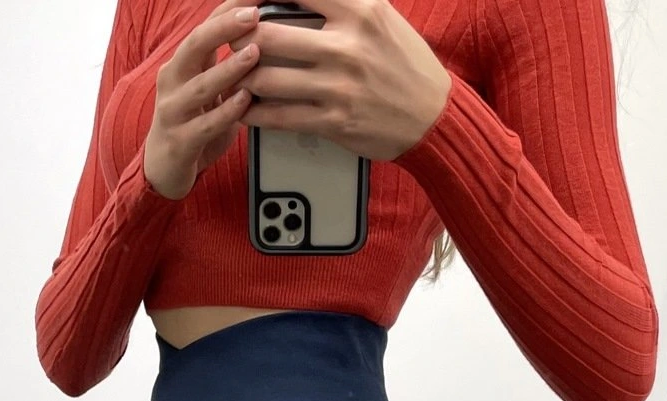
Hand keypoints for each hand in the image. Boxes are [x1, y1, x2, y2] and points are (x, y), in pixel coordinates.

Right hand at [144, 2, 262, 200]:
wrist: (162, 169)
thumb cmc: (192, 124)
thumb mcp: (207, 88)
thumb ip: (225, 64)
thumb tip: (260, 36)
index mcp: (180, 65)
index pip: (203, 27)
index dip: (227, 10)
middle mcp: (172, 82)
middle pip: (195, 46)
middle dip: (224, 28)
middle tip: (253, 15)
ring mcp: (173, 112)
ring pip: (201, 86)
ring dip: (229, 68)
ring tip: (254, 53)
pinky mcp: (180, 142)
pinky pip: (205, 125)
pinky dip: (226, 112)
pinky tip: (244, 101)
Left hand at [226, 0, 452, 160]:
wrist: (433, 116)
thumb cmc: (405, 64)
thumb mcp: (381, 17)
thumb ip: (344, 3)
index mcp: (360, 10)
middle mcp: (347, 45)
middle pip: (267, 35)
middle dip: (241, 39)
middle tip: (233, 42)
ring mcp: (338, 86)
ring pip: (267, 79)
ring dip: (244, 78)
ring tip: (236, 75)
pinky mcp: (334, 121)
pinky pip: (279, 117)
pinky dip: (255, 113)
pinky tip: (245, 108)